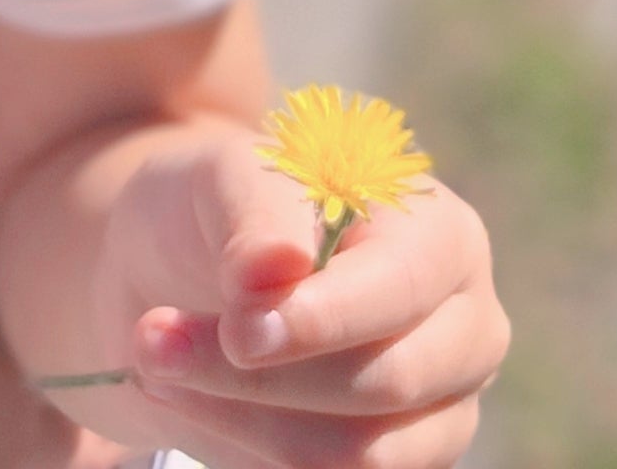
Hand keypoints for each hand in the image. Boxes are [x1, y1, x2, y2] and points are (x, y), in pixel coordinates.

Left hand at [91, 121, 506, 468]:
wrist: (181, 273)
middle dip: (263, 375)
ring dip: (244, 417)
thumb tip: (279, 269)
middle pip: (388, 381)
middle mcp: (463, 328)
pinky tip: (194, 400)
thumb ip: (257, 214)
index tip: (240, 331)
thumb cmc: (222, 207)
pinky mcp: (399, 462)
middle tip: (154, 343)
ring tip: (156, 365)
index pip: (403, 287)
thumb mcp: (224, 175)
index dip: (324, 317)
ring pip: (360, 453)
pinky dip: (250, 447)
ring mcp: (441, 409)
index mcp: (441, 233)